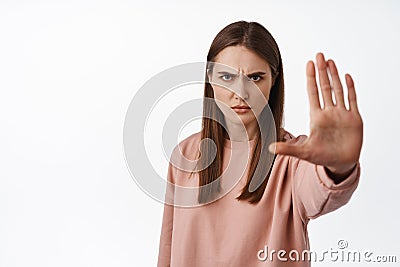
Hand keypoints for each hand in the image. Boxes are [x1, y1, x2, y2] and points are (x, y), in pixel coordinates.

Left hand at [269, 52, 362, 175]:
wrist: (340, 164)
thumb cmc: (322, 157)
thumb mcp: (303, 153)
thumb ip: (288, 149)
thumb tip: (269, 148)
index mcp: (316, 117)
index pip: (313, 92)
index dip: (311, 78)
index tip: (309, 63)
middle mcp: (329, 112)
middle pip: (325, 87)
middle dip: (322, 71)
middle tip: (319, 55)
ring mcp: (342, 114)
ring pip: (338, 90)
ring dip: (335, 76)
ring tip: (330, 61)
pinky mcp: (354, 119)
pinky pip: (352, 100)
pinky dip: (350, 88)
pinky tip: (347, 76)